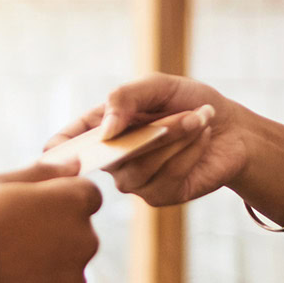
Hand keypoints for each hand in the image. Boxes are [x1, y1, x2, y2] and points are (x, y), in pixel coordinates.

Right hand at [0, 161, 100, 282]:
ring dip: (44, 273)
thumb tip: (73, 163)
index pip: (86, 195)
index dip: (58, 202)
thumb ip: (42, 173)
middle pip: (78, 235)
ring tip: (2, 275)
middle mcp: (83, 241)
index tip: (32, 214)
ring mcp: (74, 282)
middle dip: (53, 238)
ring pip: (66, 273)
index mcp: (71, 203)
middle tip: (9, 246)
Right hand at [46, 74, 245, 207]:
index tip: (52, 153)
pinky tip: (202, 138)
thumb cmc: (190, 101)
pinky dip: (188, 153)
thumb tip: (104, 130)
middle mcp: (115, 160)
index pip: (70, 143)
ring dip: (174, 139)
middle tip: (184, 112)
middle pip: (112, 155)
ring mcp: (136, 181)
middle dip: (150, 131)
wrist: (232, 127)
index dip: (58, 150)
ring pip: (140, 168)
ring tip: (199, 119)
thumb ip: (125, 97)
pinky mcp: (161, 196)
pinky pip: (166, 178)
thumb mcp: (157, 87)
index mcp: (105, 129)